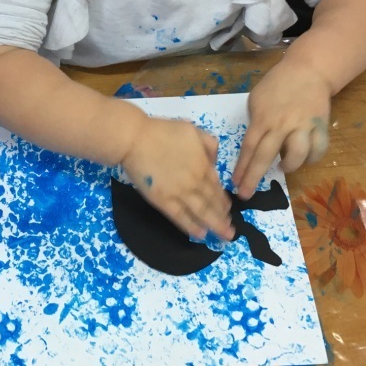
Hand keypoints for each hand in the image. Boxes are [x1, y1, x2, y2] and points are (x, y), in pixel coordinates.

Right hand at [121, 117, 234, 240]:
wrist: (136, 138)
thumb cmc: (162, 131)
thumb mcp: (193, 130)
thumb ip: (209, 145)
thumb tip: (213, 162)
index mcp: (203, 165)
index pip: (217, 187)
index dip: (223, 201)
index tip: (228, 210)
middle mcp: (195, 182)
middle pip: (212, 203)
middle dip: (223, 218)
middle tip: (230, 230)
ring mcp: (179, 193)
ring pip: (201, 213)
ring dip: (214, 225)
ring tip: (222, 235)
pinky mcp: (163, 201)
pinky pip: (180, 217)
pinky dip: (191, 227)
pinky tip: (200, 235)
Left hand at [232, 64, 330, 198]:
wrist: (307, 70)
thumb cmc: (277, 85)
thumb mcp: (257, 99)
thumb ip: (255, 122)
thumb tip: (254, 144)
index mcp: (263, 118)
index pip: (248, 147)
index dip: (241, 168)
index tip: (235, 184)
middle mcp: (281, 124)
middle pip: (265, 156)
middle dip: (253, 178)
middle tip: (246, 194)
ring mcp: (302, 126)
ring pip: (297, 155)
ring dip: (289, 166)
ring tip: (283, 167)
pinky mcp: (319, 126)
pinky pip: (318, 149)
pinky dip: (312, 158)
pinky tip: (304, 158)